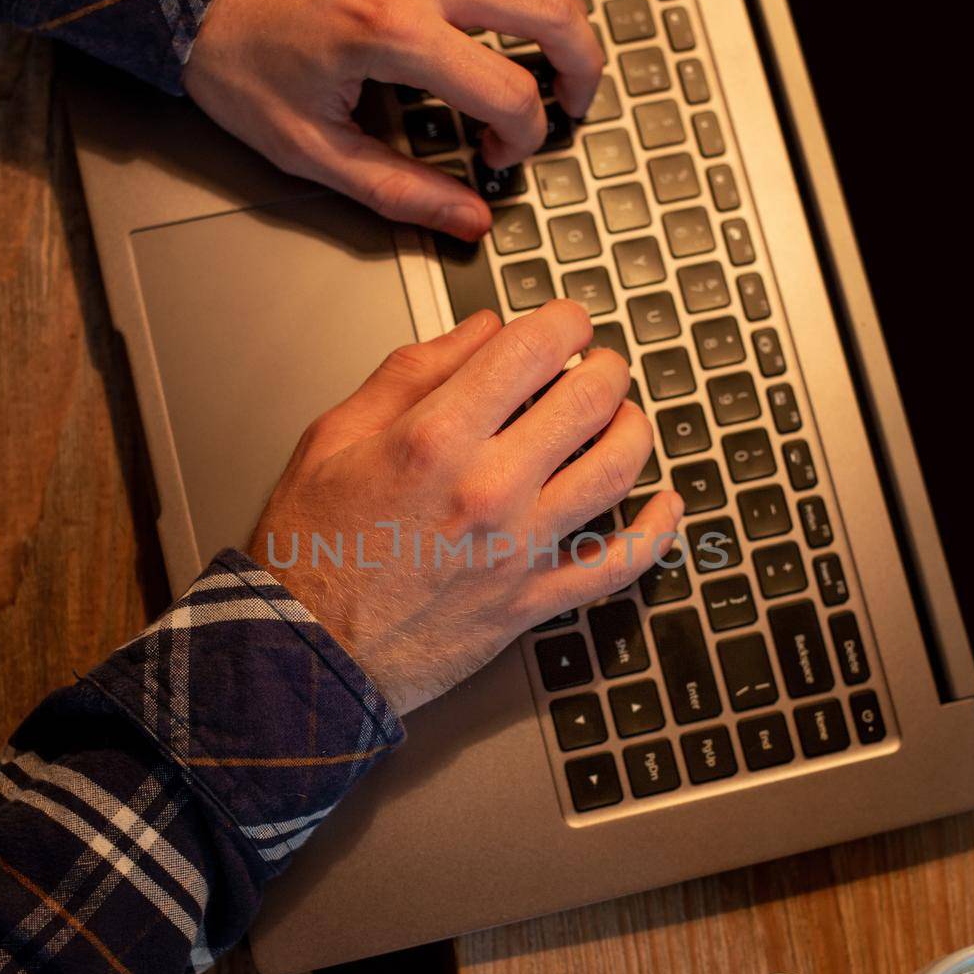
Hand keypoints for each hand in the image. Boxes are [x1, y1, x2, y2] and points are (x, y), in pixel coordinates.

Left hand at [184, 0, 602, 240]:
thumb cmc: (235, 51)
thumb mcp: (307, 148)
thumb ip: (398, 190)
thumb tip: (466, 221)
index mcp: (393, 33)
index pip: (509, 92)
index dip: (523, 140)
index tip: (500, 157)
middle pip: (550, 11)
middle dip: (582, 67)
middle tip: (576, 104)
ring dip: (567, 12)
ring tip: (562, 56)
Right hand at [249, 300, 682, 713]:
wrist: (305, 653)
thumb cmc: (308, 549)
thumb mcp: (332, 437)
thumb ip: (410, 373)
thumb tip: (481, 330)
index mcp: (435, 438)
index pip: (532, 350)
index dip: (563, 321)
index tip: (565, 323)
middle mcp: (488, 488)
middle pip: (589, 400)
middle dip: (603, 366)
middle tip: (595, 365)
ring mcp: (520, 548)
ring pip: (618, 468)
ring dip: (633, 428)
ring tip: (621, 417)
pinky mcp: (533, 600)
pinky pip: (621, 564)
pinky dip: (657, 530)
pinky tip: (668, 504)